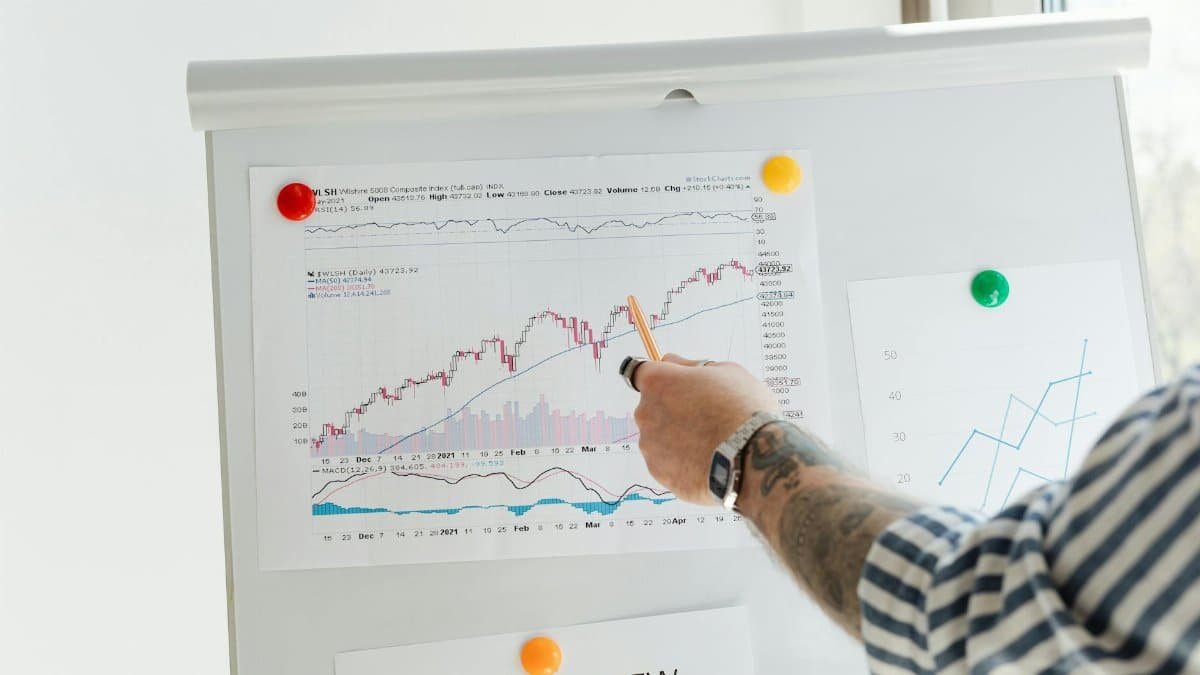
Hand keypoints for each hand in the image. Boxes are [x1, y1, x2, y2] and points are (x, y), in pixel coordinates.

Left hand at [630, 353, 779, 503]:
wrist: (754, 461)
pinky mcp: (659, 473)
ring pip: (659, 436)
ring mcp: (650, 445)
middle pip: (652, 406)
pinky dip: (682, 461)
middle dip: (672, 408)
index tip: (675, 384)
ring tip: (711, 443)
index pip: (641, 372)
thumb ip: (691, 365)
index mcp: (658, 382)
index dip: (661, 378)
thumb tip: (671, 361)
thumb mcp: (726, 372)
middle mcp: (646, 412)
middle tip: (706, 416)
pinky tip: (708, 461)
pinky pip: (668, 462)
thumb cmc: (743, 410)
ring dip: (677, 437)